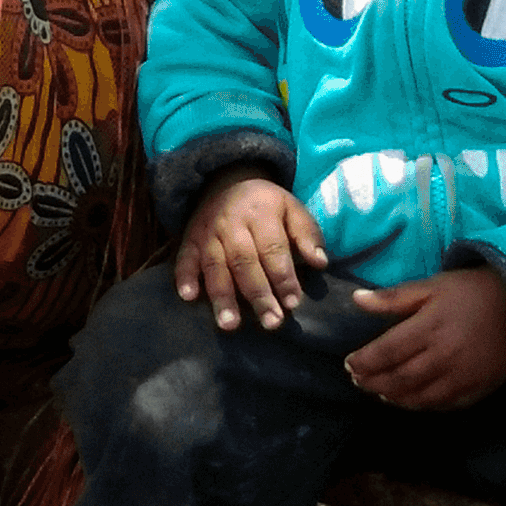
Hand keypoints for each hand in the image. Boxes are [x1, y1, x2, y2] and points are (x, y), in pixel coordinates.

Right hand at [173, 172, 325, 329]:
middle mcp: (231, 225)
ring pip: (214, 266)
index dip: (283, 277)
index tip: (293, 303)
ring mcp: (207, 233)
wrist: (226, 180)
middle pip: (244, 263)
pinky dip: (184, 277)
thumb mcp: (292, 208)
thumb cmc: (266, 204)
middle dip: (258, 294)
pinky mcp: (189, 240)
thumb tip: (320, 262)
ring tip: (230, 324)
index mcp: (261, 215)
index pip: (273, 249)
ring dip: (222, 296)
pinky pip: (184, 259)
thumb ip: (307, 234)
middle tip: (271, 322)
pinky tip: (188, 297)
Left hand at [343, 267, 505, 410]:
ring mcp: (464, 375)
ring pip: (421, 397)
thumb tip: (356, 300)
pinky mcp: (480, 387)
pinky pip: (446, 404)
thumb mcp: (431, 286)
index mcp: (431, 327)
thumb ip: (393, 297)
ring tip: (379, 392)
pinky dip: (424, 406)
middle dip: (374, 382)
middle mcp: (446, 356)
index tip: (348, 364)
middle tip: (358, 381)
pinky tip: (411, 400)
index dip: (364, 362)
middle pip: (400, 378)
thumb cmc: (470, 292)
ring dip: (395, 398)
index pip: (388, 352)